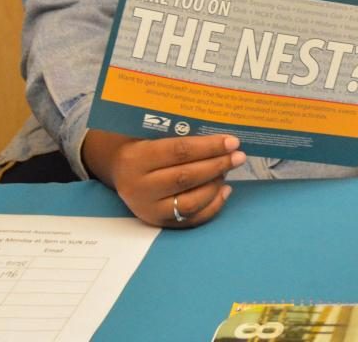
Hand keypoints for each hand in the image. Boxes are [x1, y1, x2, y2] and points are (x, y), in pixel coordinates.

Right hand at [81, 130, 245, 228]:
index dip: (209, 147)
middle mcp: (140, 187)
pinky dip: (212, 206)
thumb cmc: (143, 144)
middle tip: (238, 156)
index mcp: (137, 158)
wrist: (119, 169)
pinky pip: (190, 220)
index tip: (232, 141)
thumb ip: (180, 133)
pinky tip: (225, 190)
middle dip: (217, 165)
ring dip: (215, 186)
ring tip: (228, 171)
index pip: (179, 152)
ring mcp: (148, 209)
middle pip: (186, 177)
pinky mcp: (157, 223)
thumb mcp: (152, 133)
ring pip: (190, 202)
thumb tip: (221, 135)